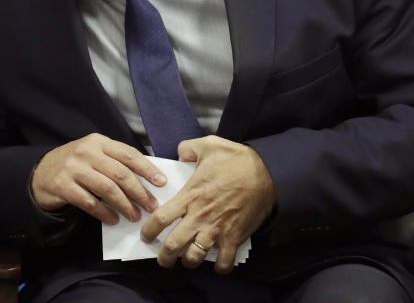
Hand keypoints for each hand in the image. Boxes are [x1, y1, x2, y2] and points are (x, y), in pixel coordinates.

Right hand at [30, 133, 165, 223]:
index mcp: (97, 141)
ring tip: (134, 216)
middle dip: (139, 192)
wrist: (40, 173)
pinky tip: (112, 219)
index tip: (161, 183)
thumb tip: (147, 180)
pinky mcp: (62, 186)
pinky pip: (89, 202)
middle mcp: (85, 152)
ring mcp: (72, 168)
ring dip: (124, 205)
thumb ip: (114, 161)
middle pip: (120, 173)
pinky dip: (104, 213)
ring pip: (107, 189)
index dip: (147, 169)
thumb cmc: (74, 165)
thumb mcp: (93, 154)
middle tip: (151, 206)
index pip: (128, 154)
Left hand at [140, 135, 275, 273]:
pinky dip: (219, 267)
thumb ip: (187, 148)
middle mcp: (200, 216)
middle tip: (162, 259)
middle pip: (173, 245)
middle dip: (164, 256)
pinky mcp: (235, 237)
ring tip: (186, 261)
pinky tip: (216, 264)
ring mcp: (217, 229)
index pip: (161, 219)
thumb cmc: (238, 160)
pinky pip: (224, 261)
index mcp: (190, 196)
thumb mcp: (208, 145)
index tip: (146, 235)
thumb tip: (180, 154)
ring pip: (195, 257)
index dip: (149, 231)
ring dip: (188, 262)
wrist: (268, 173)